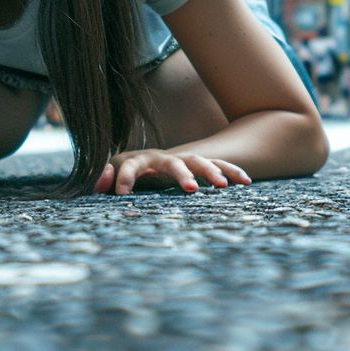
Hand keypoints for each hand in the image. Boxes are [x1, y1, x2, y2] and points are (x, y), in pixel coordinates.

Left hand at [94, 149, 251, 194]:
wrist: (139, 163)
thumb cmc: (122, 176)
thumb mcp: (109, 180)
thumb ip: (104, 181)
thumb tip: (105, 179)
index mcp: (137, 161)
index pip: (131, 166)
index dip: (125, 177)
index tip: (123, 193)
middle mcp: (161, 157)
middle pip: (173, 162)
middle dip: (181, 174)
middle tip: (191, 189)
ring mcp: (180, 160)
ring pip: (198, 161)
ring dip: (211, 171)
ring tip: (223, 185)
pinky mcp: (195, 166)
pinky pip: (216, 165)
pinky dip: (230, 171)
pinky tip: (245, 182)